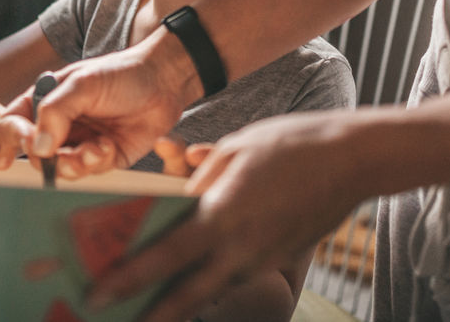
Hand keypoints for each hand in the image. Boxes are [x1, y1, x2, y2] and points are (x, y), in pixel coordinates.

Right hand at [13, 35, 198, 177]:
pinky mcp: (102, 157)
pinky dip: (97, 163)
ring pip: (60, 169)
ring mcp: (79, 142)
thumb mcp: (84, 83)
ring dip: (77, 164)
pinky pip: (88, 173)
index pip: (11, 123)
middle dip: (52, 159)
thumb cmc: (122, 73)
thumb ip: (56, 110)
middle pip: (35, 154)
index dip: (12, 137)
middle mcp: (59, 124)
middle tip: (70, 153)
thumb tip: (38, 147)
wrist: (164, 82)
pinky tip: (110, 146)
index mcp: (45, 100)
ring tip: (98, 148)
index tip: (28, 141)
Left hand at [88, 111, 365, 321]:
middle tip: (110, 316)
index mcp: (221, 216)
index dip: (125, 279)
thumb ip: (199, 178)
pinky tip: (190, 277)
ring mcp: (261, 260)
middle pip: (184, 296)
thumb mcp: (235, 149)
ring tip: (143, 306)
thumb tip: (175, 195)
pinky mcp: (276, 259)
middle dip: (146, 313)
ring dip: (176, 301)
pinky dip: (207, 281)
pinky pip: (232, 275)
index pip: (163, 257)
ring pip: (208, 289)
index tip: (95, 294)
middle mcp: (240, 248)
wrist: (354, 160)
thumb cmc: (291, 144)